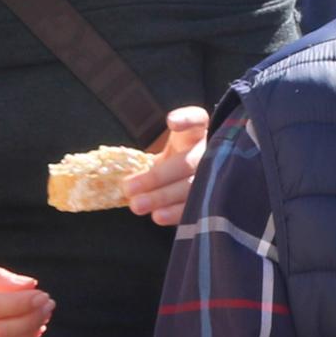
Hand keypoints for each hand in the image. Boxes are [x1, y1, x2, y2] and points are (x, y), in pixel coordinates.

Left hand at [120, 108, 212, 228]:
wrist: (193, 182)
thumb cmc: (174, 165)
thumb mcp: (165, 154)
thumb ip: (146, 161)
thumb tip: (120, 179)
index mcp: (195, 135)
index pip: (196, 120)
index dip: (186, 120)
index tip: (171, 122)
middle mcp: (208, 153)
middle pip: (186, 163)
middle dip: (156, 177)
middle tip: (128, 187)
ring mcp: (215, 177)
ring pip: (190, 187)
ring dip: (162, 197)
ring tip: (137, 205)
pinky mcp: (213, 200)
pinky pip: (195, 208)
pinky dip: (175, 213)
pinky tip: (158, 216)